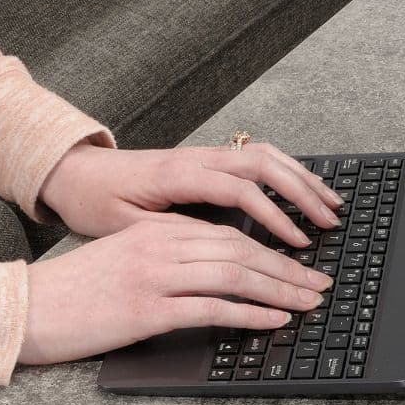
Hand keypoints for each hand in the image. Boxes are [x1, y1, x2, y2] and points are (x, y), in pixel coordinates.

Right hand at [18, 215, 332, 364]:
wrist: (25, 309)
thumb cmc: (75, 292)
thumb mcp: (124, 260)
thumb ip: (168, 258)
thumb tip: (217, 276)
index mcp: (157, 231)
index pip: (229, 234)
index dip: (272, 249)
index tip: (300, 264)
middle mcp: (160, 246)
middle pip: (241, 251)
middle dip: (288, 269)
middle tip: (321, 284)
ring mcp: (154, 276)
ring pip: (234, 275)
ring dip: (280, 290)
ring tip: (310, 303)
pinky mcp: (147, 310)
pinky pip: (212, 308)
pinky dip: (250, 314)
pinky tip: (275, 320)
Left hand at [39, 141, 344, 246]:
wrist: (74, 172)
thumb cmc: (96, 202)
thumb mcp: (126, 228)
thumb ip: (171, 234)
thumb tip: (216, 250)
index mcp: (178, 174)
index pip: (241, 190)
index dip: (274, 217)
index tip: (297, 243)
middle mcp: (197, 158)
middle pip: (265, 165)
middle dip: (303, 193)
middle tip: (330, 222)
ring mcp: (205, 154)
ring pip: (266, 155)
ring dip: (302, 178)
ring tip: (330, 203)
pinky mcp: (208, 158)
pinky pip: (256, 156)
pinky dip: (286, 171)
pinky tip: (303, 189)